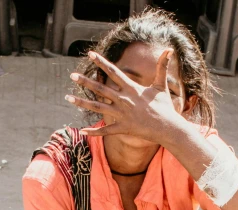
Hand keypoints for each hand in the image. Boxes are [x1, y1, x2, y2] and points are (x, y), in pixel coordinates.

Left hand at [66, 50, 184, 144]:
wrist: (167, 128)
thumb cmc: (164, 107)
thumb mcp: (161, 86)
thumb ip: (162, 67)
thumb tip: (169, 50)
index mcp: (131, 89)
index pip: (113, 72)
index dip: (101, 62)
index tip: (90, 54)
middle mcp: (124, 101)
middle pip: (100, 89)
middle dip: (85, 82)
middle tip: (72, 75)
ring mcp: (122, 115)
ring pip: (97, 108)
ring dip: (82, 103)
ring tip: (68, 98)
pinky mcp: (123, 128)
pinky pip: (106, 131)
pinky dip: (94, 132)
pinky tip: (82, 131)